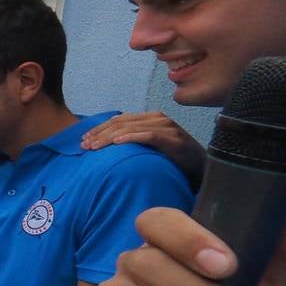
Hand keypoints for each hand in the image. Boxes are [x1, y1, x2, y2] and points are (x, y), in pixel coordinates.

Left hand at [80, 112, 204, 184]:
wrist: (202, 166)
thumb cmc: (174, 158)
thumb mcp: (151, 146)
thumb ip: (134, 140)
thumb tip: (107, 145)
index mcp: (150, 118)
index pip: (119, 120)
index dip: (99, 128)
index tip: (83, 140)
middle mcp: (157, 118)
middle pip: (121, 123)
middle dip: (99, 134)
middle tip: (83, 146)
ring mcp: (166, 127)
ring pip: (130, 128)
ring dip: (109, 137)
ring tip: (93, 146)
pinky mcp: (173, 139)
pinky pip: (148, 136)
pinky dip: (131, 138)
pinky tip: (117, 143)